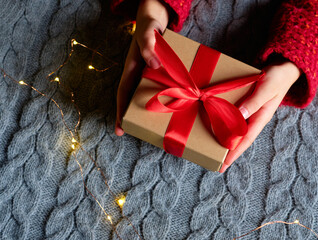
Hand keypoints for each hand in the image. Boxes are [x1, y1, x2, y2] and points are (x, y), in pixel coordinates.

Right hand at [115, 0, 169, 135]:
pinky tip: (173, 107)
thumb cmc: (149, 25)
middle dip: (134, 116)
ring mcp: (148, 74)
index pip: (123, 93)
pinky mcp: (159, 72)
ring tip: (155, 127)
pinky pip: (159, 87)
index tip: (120, 128)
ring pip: (146, 95)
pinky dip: (162, 98)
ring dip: (148, 110)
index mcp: (131, 68)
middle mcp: (138, 74)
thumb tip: (153, 64)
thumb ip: (148, 45)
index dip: (120, 111)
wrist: (156, 18)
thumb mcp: (148, 33)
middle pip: (133, 98)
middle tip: (137, 133)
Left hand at [219, 60, 300, 172]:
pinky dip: (225, 122)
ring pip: (236, 129)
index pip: (246, 139)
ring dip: (225, 138)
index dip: (235, 152)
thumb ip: (254, 101)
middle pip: (240, 138)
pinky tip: (216, 126)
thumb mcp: (266, 88)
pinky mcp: (245, 104)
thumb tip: (239, 115)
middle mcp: (254, 117)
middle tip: (215, 163)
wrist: (283, 67)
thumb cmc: (277, 77)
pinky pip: (233, 116)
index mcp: (261, 117)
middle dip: (228, 151)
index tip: (224, 163)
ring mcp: (249, 111)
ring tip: (213, 149)